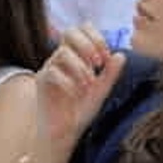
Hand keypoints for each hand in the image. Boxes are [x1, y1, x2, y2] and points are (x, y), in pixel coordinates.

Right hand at [35, 25, 124, 149]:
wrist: (65, 133)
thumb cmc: (80, 110)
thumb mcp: (101, 91)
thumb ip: (110, 73)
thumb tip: (121, 54)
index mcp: (76, 55)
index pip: (83, 29)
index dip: (96, 38)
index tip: (106, 58)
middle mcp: (61, 58)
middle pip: (69, 31)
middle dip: (87, 45)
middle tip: (98, 64)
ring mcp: (50, 68)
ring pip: (62, 52)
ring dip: (80, 68)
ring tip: (88, 85)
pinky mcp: (41, 82)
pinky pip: (52, 72)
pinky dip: (68, 82)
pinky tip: (75, 94)